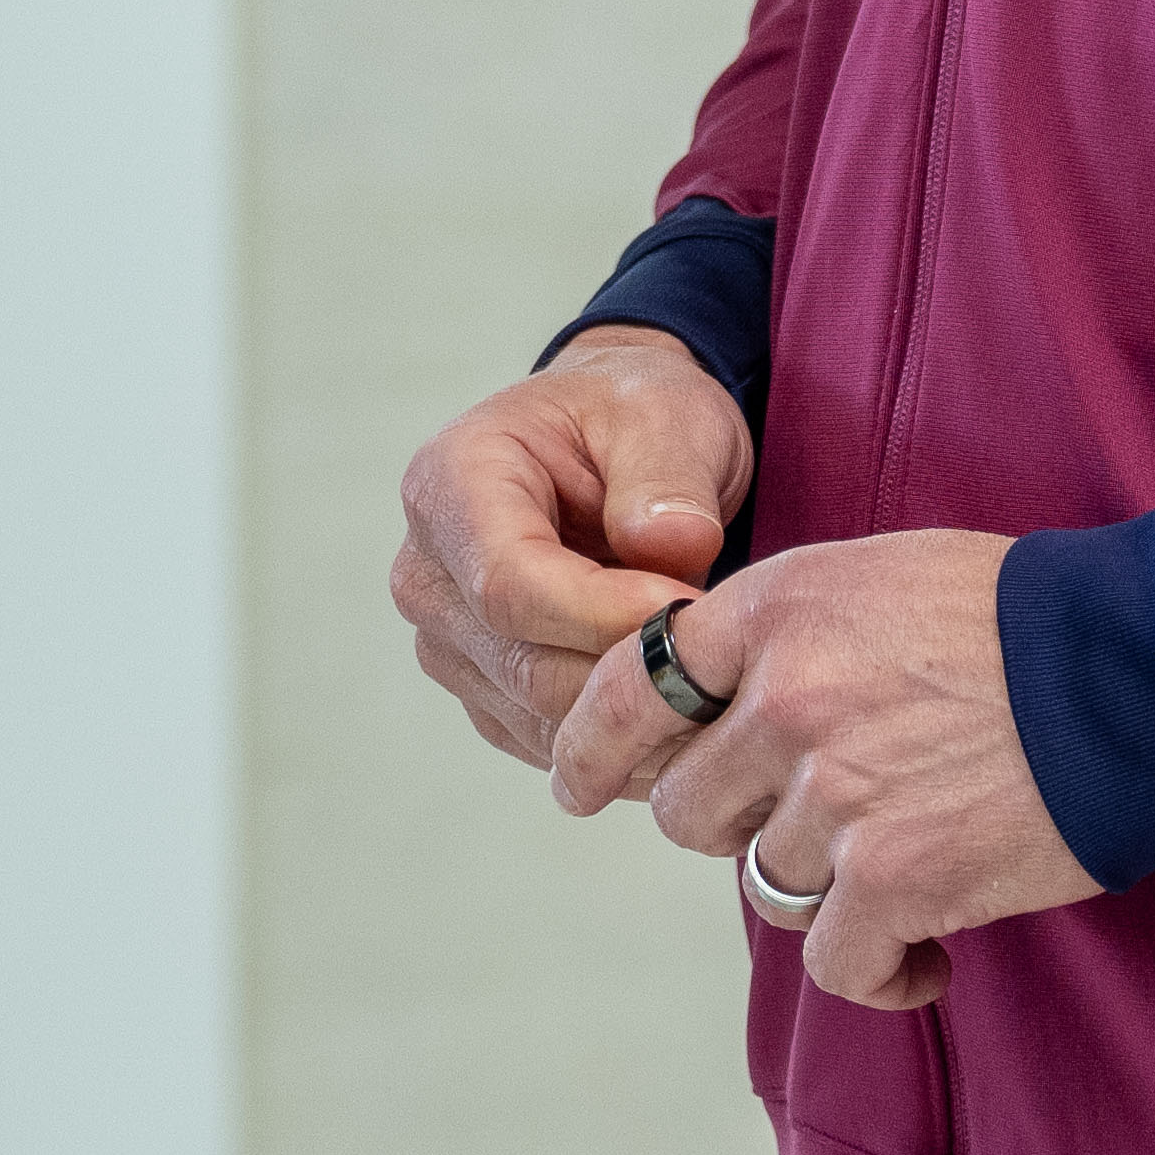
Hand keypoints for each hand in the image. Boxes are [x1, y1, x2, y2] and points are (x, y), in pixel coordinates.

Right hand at [392, 326, 752, 768]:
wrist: (612, 445)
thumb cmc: (630, 417)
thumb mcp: (665, 413)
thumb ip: (667, 477)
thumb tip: (668, 546)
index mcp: (450, 484)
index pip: (509, 584)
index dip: (604, 615)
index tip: (692, 612)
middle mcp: (428, 573)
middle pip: (526, 665)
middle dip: (633, 672)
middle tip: (725, 660)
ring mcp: (449, 640)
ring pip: (542, 718)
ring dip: (635, 716)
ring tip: (715, 684)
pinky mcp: (483, 690)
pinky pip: (550, 741)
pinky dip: (621, 741)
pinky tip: (681, 706)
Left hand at [552, 524, 1101, 1009]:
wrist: (1140, 668)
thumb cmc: (1021, 618)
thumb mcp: (875, 577)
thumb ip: (785, 633)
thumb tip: (723, 708)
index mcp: (770, 610)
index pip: (631, 690)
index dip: (593, 750)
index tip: (575, 782)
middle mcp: (783, 699)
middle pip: (688, 808)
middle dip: (741, 825)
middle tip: (821, 825)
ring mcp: (834, 793)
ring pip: (764, 883)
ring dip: (826, 891)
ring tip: (902, 875)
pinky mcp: (895, 879)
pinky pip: (835, 961)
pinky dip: (881, 973)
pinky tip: (926, 961)